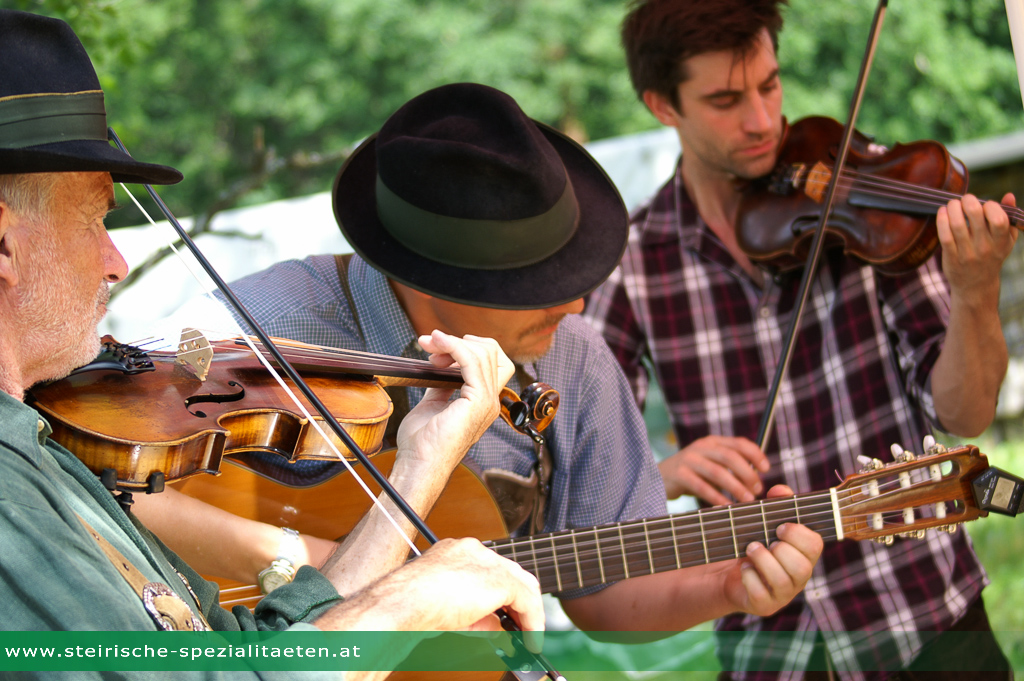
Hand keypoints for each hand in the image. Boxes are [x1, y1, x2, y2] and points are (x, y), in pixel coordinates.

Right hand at [320, 538, 544, 647]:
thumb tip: (498, 626)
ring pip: (522, 583)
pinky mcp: (498, 579)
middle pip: (511, 572)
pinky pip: (527, 600)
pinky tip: (531, 640)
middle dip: (520, 602)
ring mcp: (486, 561)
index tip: (508, 613)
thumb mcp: (448, 610)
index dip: (503, 592)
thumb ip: (475, 614)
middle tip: (524, 627)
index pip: (490, 568)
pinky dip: (533, 621)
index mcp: (456, 552)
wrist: (400, 606)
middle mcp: (473, 550)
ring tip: (530, 637)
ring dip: (529, 612)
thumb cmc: (410, 609)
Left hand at [394, 331, 514, 475]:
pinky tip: (438, 343)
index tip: (439, 349)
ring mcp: (487, 401)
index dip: (468, 348)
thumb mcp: (432, 404)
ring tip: (430, 344)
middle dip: (459, 341)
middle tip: (431, 345)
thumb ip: (441, 386)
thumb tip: (438, 369)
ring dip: (452, 342)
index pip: (492, 362)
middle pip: (492, 352)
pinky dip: (454, 346)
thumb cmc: (422, 444)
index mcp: (481, 403)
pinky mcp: (478, 401)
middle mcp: (490, 401)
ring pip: (484, 352)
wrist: (419, 464)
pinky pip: (472, 360)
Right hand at [658, 435, 768, 503]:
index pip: (739, 443)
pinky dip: (716, 498)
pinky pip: (701, 486)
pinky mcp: (679, 473)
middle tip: (757, 490)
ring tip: (747, 500)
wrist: (659, 478)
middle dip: (747, 474)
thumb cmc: (693, 475)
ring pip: (717, 472)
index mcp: (713, 442)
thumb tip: (758, 480)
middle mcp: (701, 446)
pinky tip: (726, 507)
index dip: (756, 454)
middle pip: (730, 457)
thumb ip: (731, 468)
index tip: (766, 469)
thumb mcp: (712, 465)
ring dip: (735, 487)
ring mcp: (689, 459)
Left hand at [720, 485, 822, 616]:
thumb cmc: (753, 544)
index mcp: (804, 555)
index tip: (779, 526)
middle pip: (803, 566)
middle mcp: (798, 578)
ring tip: (750, 550)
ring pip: (783, 581)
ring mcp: (783, 594)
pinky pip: (761, 594)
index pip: (815, 545)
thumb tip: (780, 490)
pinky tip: (744, 568)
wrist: (727, 572)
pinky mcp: (764, 606)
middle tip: (763, 541)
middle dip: (780, 549)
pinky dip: (750, 577)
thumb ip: (775, 504)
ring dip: (763, 560)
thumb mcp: (762, 522)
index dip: (798, 534)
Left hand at [937, 193, 1017, 306]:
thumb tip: (1009, 195)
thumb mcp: (1006, 240)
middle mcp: (985, 248)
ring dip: (952, 208)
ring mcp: (967, 253)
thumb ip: (1009, 217)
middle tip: (965, 199)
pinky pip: (944, 236)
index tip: (985, 204)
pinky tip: (942, 212)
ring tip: (952, 204)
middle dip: (968, 200)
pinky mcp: (951, 258)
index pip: (998, 219)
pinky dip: (942, 220)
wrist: (976, 286)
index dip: (990, 206)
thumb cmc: (992, 256)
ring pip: (957, 224)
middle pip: (975, 216)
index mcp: (1001, 242)